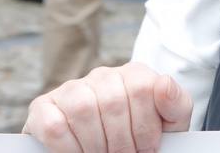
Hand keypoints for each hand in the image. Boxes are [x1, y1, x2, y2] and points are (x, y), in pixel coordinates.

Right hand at [24, 63, 191, 152]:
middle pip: (113, 102)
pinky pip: (54, 125)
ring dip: (96, 145)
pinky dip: (68, 148)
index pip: (143, 89)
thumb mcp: (168, 123)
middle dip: (122, 142)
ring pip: (83, 110)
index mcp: (135, 74)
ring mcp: (71, 89)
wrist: (117, 150)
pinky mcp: (44, 107)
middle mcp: (102, 76)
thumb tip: (163, 83)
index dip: (145, 127)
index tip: (147, 148)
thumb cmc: (140, 137)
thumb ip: (176, 104)